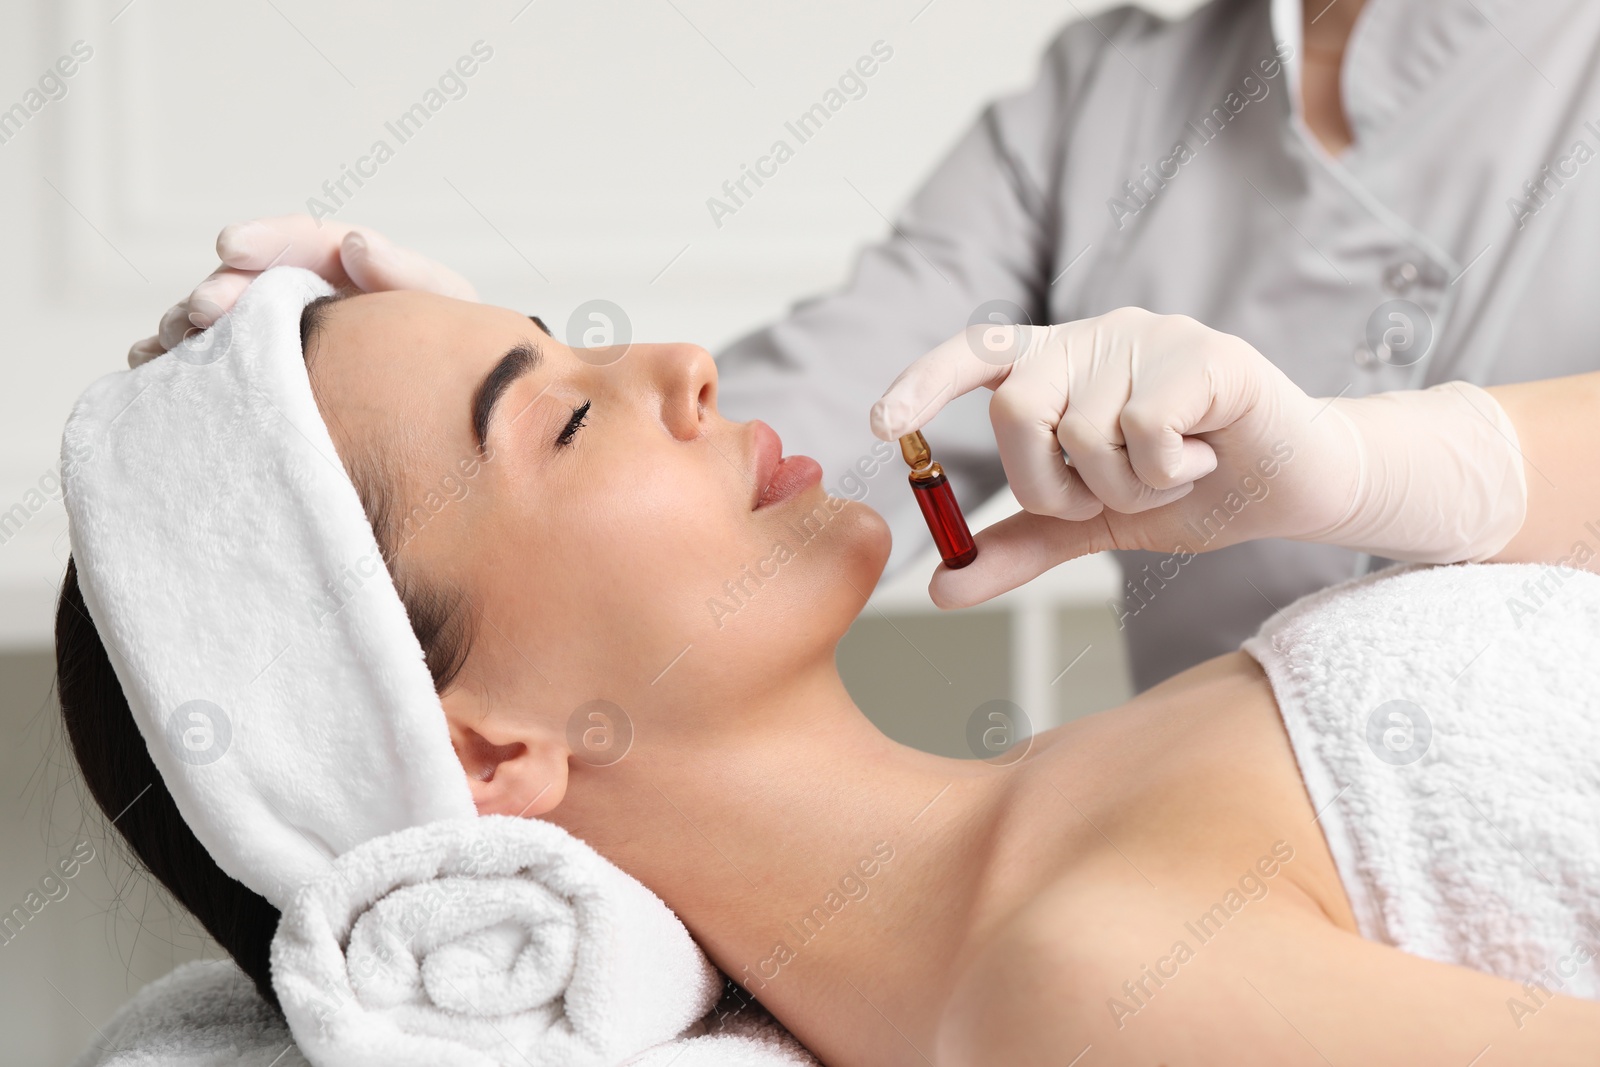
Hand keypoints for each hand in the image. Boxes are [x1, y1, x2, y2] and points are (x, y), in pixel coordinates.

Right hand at [128, 215, 477, 366]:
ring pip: (227, 321)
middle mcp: (315, 299)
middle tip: (202, 312)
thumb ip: (407, 276)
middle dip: (223, 290)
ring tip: (170, 341)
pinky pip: (219, 366)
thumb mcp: (445, 311)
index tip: (230, 246)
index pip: (308, 241)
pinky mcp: (273, 382)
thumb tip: (355, 243)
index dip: (267, 239)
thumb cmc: (461, 359)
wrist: (465, 425)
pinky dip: (182, 364)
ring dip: (192, 326)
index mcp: (357, 272)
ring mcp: (290, 340)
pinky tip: (152, 368)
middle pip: (256, 281)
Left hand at [870, 308, 1525, 607]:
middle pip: (1015, 409)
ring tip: (1167, 474)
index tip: (881, 424)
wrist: (1294, 487)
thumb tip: (938, 587)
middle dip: (1046, 484)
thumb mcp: (1093, 522)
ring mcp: (1149, 337)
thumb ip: (1020, 545)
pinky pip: (1142, 429)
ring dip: (1120, 486)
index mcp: (1058, 363)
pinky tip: (1202, 460)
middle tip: (1104, 498)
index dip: (923, 381)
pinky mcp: (1205, 353)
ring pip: (1082, 431)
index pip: (975, 354)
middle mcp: (1094, 335)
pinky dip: (1166, 472)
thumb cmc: (1189, 491)